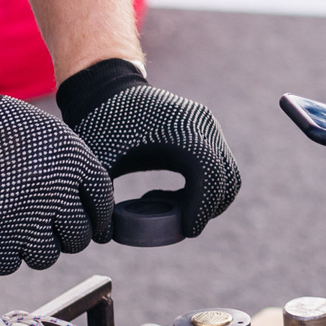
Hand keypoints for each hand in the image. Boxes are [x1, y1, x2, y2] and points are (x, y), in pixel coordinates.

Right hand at [0, 81, 111, 275]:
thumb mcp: (42, 133)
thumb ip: (69, 166)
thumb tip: (87, 205)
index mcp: (71, 160)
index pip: (102, 199)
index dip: (99, 215)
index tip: (95, 226)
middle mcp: (54, 191)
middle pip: (79, 235)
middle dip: (68, 234)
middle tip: (51, 227)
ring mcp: (23, 219)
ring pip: (47, 256)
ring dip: (36, 246)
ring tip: (19, 228)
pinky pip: (11, 264)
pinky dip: (4, 254)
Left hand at [57, 60, 243, 236]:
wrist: (108, 90)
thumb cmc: (101, 125)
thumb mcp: (97, 162)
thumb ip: (101, 198)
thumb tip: (105, 235)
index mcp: (181, 131)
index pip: (209, 174)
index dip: (202, 207)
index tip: (187, 231)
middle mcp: (203, 126)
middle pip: (227, 179)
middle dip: (208, 209)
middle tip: (178, 227)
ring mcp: (209, 127)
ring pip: (228, 175)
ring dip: (207, 200)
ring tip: (168, 207)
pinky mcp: (207, 132)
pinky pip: (219, 168)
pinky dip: (203, 189)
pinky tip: (169, 195)